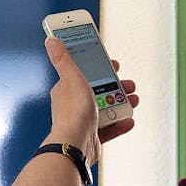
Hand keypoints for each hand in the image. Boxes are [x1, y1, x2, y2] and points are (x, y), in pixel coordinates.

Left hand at [43, 37, 138, 164]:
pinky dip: (120, 124)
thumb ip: (64, 60)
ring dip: (122, 104)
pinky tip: (129, 120)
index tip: (114, 65)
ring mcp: (83, 121)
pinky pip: (109, 129)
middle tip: (129, 84)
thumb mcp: (72, 79)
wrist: (75, 145)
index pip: (84, 74)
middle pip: (99, 91)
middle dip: (116, 87)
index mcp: (67, 90)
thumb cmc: (72, 112)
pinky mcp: (92, 137)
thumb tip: (51, 40)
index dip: (100, 68)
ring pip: (106, 109)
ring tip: (134, 100)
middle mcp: (73, 105)